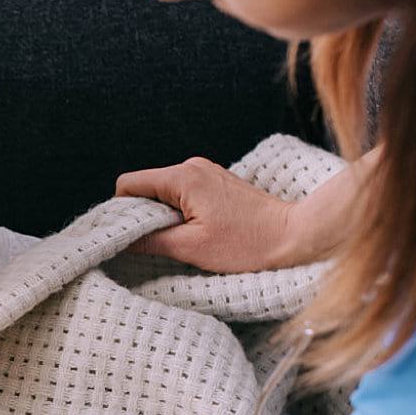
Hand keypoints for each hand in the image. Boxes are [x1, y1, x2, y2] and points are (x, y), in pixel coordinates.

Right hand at [115, 158, 301, 272]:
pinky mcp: (217, 181)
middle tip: (156, 244)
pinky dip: (181, 212)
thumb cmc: (247, 244)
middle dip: (143, 215)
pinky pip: (183, 193)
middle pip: (146, 186)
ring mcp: (206, 171)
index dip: (120, 211)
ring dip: (164, 216)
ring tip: (183, 239)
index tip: (127, 236)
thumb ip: (150, 241)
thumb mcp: (191, 248)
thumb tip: (121, 240)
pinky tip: (197, 232)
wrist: (295, 236)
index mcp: (182, 177)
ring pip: (164, 191)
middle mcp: (192, 166)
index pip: (129, 184)